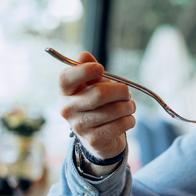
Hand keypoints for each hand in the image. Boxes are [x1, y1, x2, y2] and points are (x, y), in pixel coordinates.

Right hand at [58, 52, 135, 168]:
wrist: (99, 138)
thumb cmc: (96, 105)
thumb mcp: (92, 86)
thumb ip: (89, 70)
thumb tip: (84, 55)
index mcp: (66, 92)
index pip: (66, 78)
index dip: (83, 70)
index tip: (100, 68)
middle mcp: (68, 109)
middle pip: (99, 93)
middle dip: (121, 90)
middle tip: (127, 93)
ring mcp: (80, 126)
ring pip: (115, 110)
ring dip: (129, 106)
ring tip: (128, 106)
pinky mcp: (94, 140)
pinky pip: (121, 124)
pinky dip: (130, 119)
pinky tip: (126, 119)